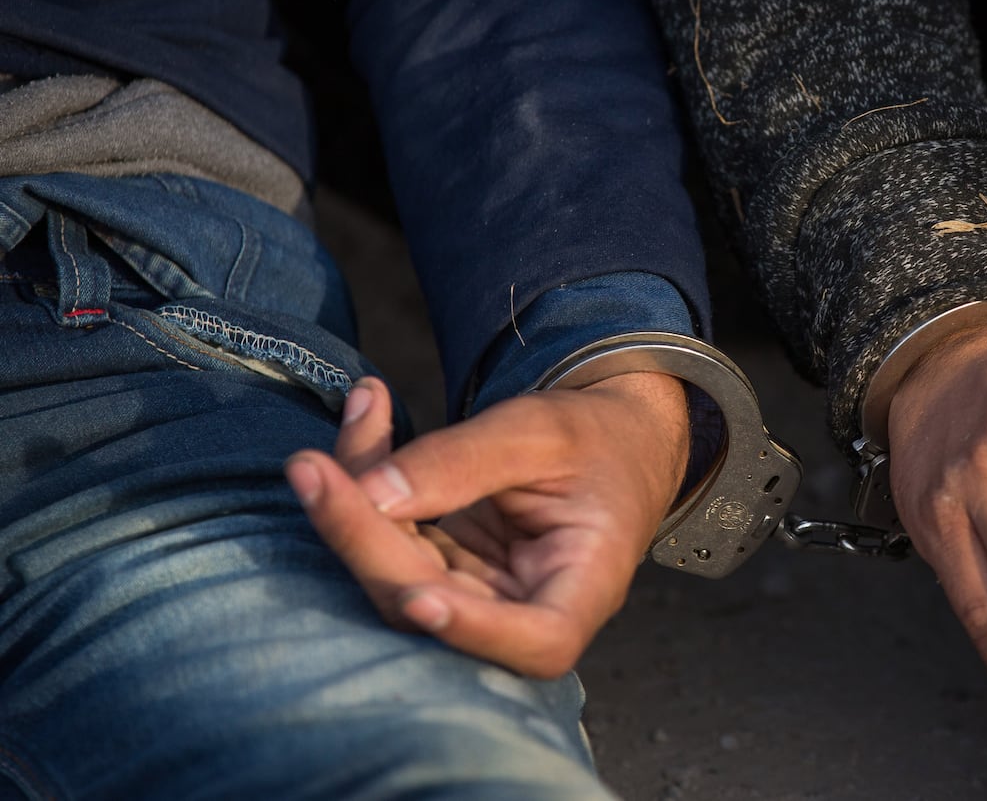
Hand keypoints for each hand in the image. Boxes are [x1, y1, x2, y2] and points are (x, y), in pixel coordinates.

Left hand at [284, 372, 687, 677]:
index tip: (418, 597)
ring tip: (356, 416)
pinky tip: (367, 416)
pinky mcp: (443, 573)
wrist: (607, 439)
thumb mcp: (543, 430)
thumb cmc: (593, 437)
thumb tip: (373, 493)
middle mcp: (529, 608)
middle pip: (434, 605)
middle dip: (364, 539)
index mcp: (586, 585)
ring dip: (351, 505)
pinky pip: (390, 541)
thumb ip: (465, 460)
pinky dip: (364, 484)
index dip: (476, 631)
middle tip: (311, 469)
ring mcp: (479, 597)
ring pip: (394, 577)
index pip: (540, 638)